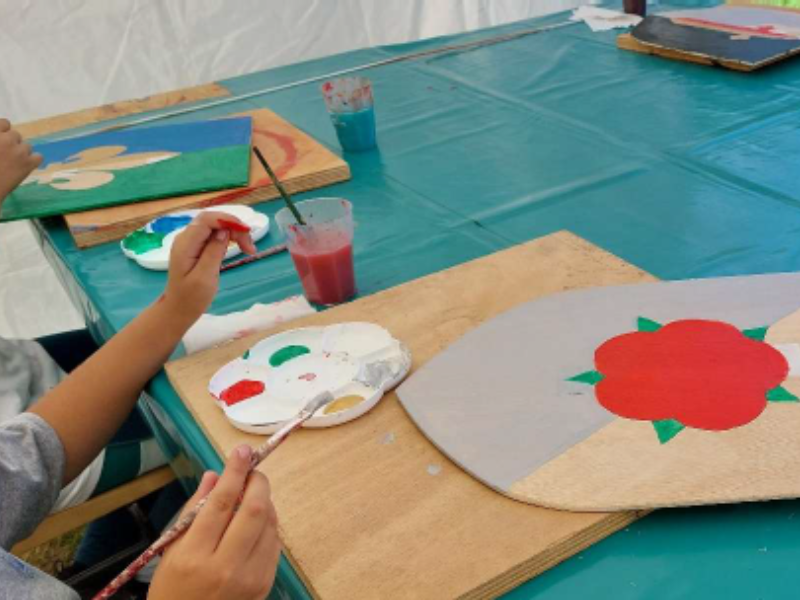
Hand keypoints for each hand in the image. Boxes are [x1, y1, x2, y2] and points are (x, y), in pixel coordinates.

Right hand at [0, 119, 41, 206]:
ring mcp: (18, 151)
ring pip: (27, 146)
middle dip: (12, 143)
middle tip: (5, 155)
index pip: (5, 123)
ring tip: (12, 164)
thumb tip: (4, 138)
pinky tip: (24, 167)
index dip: (4, 132)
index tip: (2, 140)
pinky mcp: (28, 163)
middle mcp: (6, 139)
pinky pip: (38, 157)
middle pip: (16, 135)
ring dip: (22, 153)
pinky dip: (33, 161)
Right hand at [149, 445, 280, 599]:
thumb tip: (214, 476)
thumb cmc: (172, 587)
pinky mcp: (264, 585)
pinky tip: (258, 520)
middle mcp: (224, 567)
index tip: (241, 451)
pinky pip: (274, 544)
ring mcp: (248, 578)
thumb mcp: (171, 549)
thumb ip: (193, 511)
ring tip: (253, 495)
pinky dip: (269, 524)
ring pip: (269, 525)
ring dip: (266, 502)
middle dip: (257, 482)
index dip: (234, 472)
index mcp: (193, 556)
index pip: (219, 503)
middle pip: (253, 511)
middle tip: (253, 470)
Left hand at [163, 211, 256, 323]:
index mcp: (186, 244)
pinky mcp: (197, 247)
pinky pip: (214, 235)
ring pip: (216, 227)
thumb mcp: (205, 277)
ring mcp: (191, 242)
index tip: (247, 232)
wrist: (178, 310)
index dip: (228, 220)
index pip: (206, 219)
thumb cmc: (191, 298)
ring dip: (234, 233)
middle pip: (213, 221)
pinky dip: (229, 238)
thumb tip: (224, 231)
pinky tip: (238, 248)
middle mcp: (186, 238)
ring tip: (249, 250)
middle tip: (250, 248)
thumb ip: (213, 252)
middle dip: (234, 228)